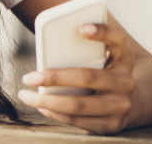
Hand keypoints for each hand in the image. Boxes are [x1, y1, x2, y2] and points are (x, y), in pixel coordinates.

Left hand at [18, 23, 136, 134]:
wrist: (126, 103)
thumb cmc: (102, 72)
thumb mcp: (101, 58)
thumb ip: (83, 49)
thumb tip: (48, 47)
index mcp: (124, 58)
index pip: (118, 40)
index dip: (102, 32)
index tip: (80, 27)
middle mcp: (126, 82)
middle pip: (88, 77)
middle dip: (54, 77)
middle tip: (29, 77)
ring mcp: (120, 105)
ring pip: (79, 104)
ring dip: (48, 100)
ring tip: (25, 94)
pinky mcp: (111, 124)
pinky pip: (79, 120)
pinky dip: (56, 113)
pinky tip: (41, 106)